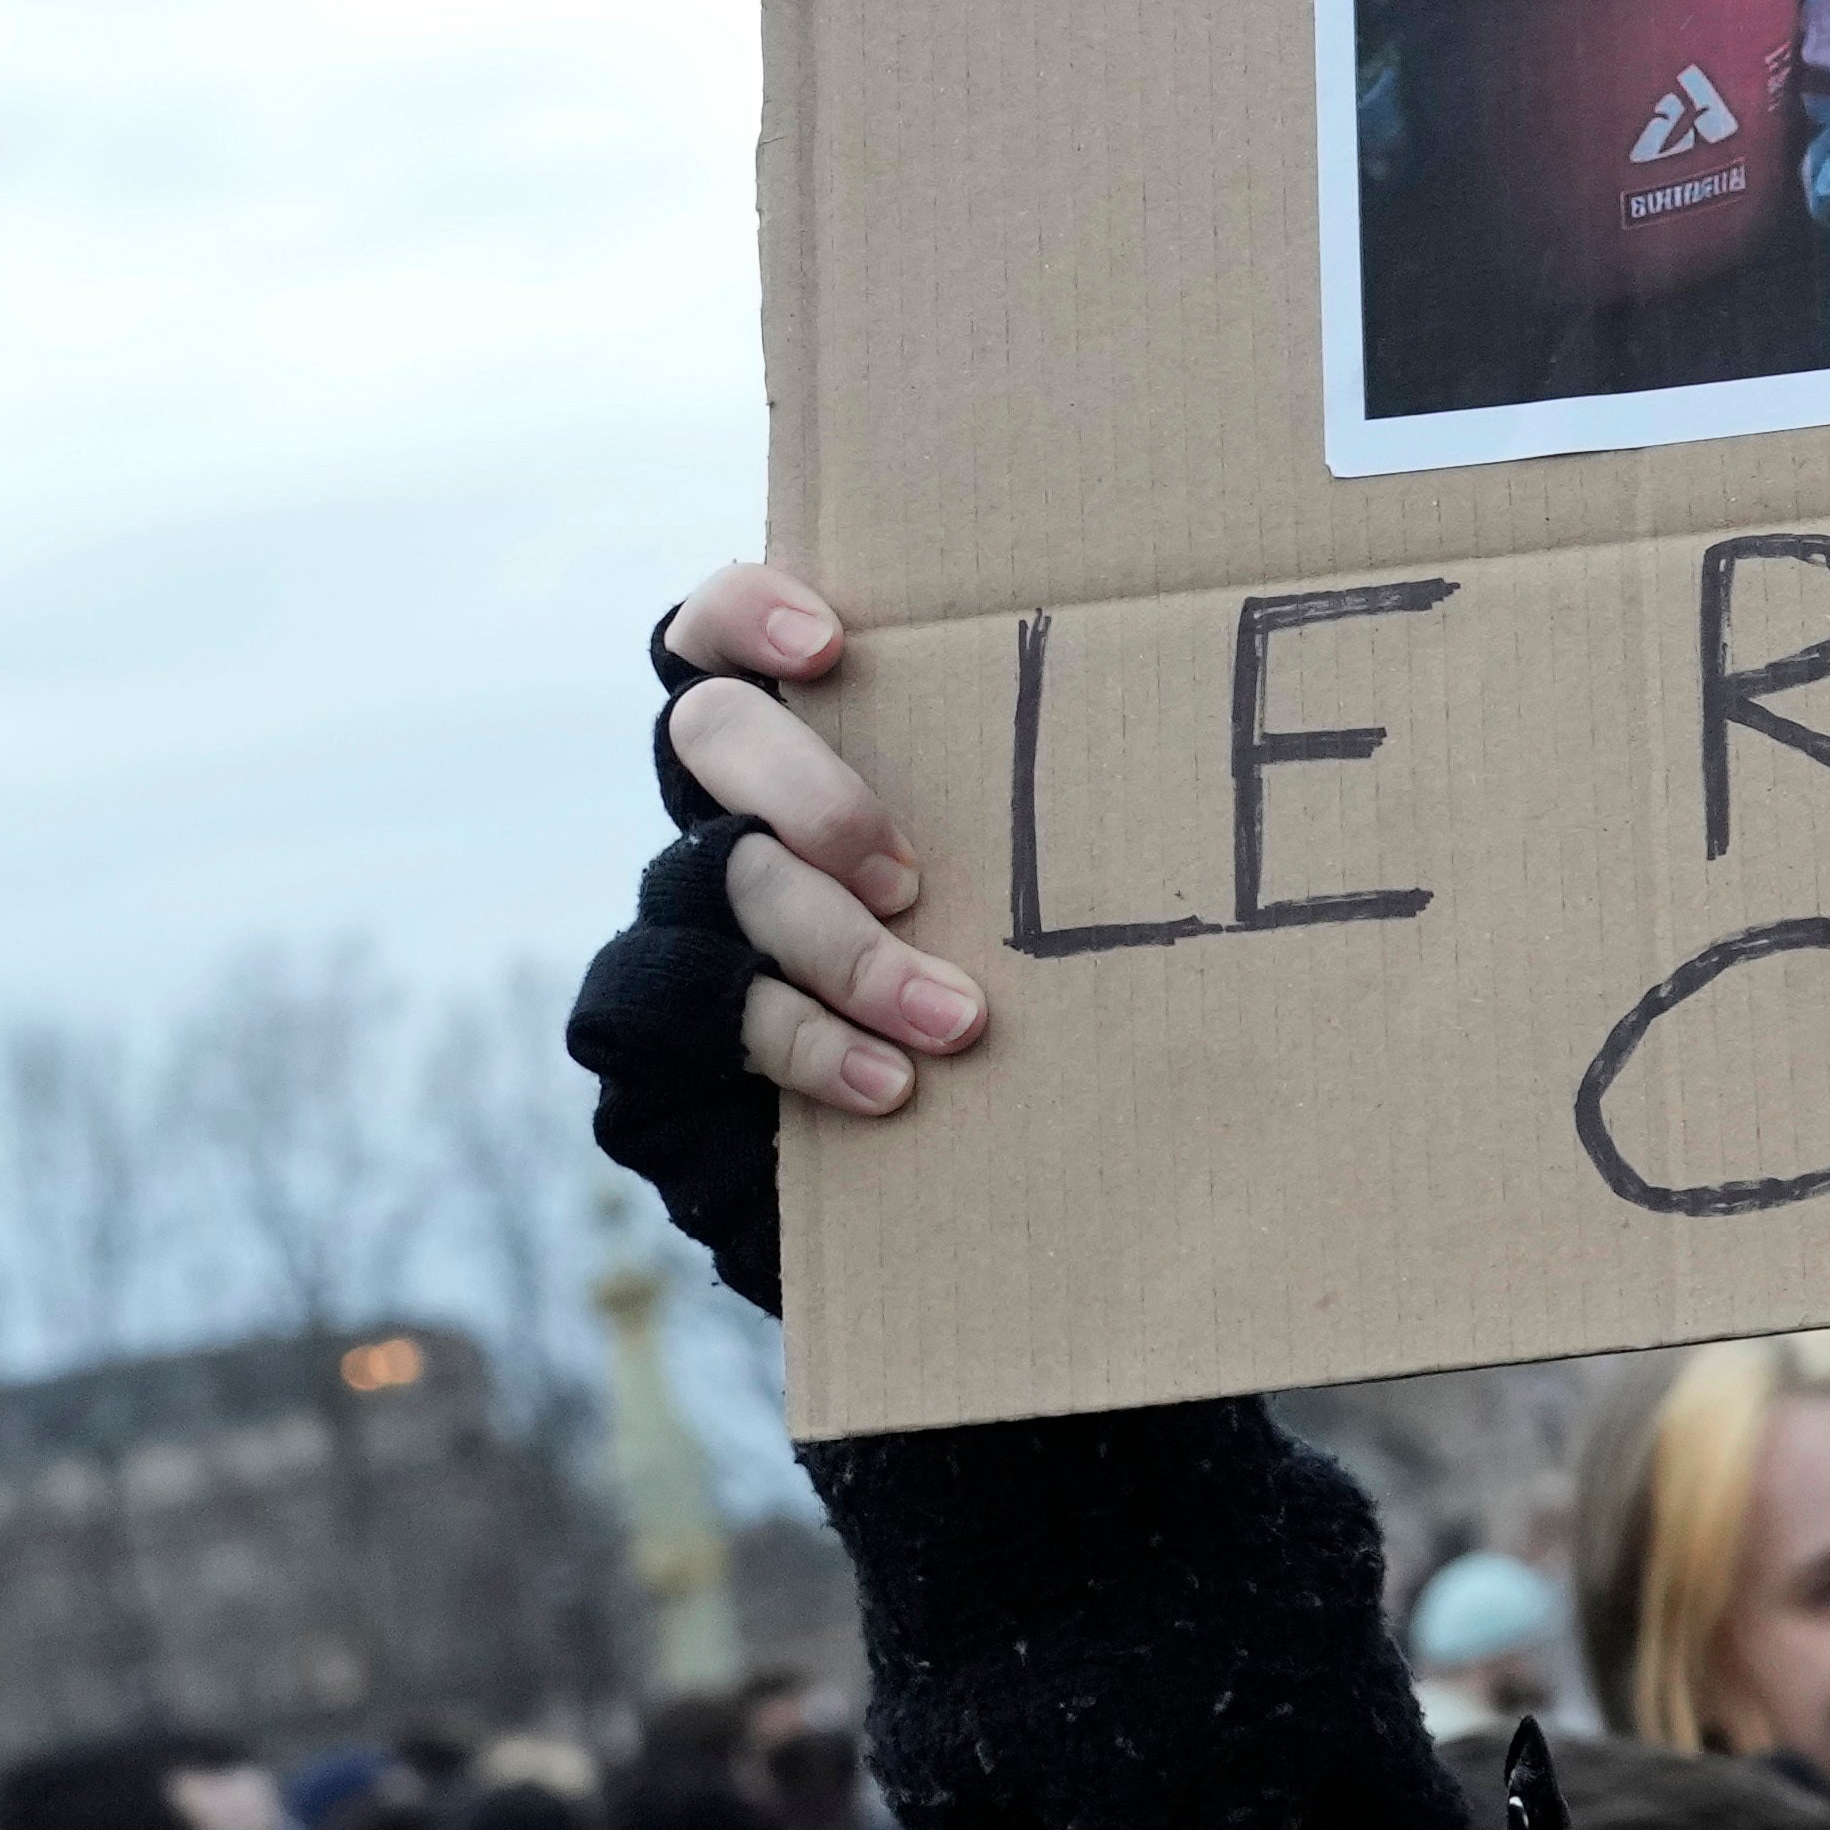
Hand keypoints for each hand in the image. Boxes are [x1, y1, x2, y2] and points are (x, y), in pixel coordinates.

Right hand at [576, 564, 984, 1313]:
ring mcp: (669, 940)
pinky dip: (803, 1051)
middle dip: (807, 793)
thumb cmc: (1025, 1012)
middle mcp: (711, 831)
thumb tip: (1180, 730)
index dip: (743, 615)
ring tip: (954, 1018)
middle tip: (913, 875)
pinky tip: (887, 1090)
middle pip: (703, 741)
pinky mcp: (650, 1060)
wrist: (955, 1213)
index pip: (711, 644)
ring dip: (834, 952)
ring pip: (713, 890)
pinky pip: (691, 1031)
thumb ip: (1041, 824)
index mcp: (786, 769)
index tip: (833, 644)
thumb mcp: (1038, 908)